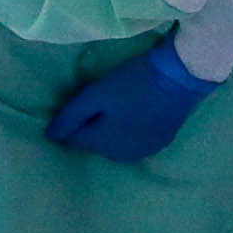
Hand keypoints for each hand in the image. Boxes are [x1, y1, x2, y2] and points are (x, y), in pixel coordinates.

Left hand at [45, 36, 219, 161]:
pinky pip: (134, 139)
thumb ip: (71, 116)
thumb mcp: (97, 94)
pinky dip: (128, 129)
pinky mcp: (161, 141)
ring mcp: (144, 150)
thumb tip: (51, 136)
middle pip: (95, 142)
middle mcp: (123, 155)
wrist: (181, 77)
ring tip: (114, 106)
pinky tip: (133, 112)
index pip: (74, 139)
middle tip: (95, 100)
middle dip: (90, 126)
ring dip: (110, 129)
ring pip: (115, 142)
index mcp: (104, 144)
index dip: (70, 121)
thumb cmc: (133, 83)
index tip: (76, 102)